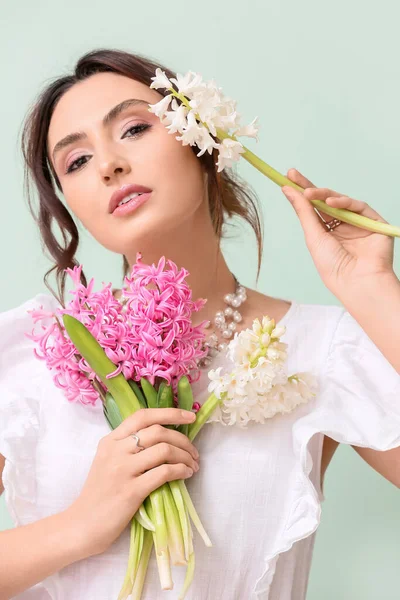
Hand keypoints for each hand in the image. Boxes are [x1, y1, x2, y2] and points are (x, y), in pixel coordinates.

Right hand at [66, 408, 198, 556]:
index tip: (190, 416)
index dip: (170, 412)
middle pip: (158, 431)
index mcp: (110, 440)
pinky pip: (164, 472)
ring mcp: (123, 470)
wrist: (81, 525)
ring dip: (185, 456)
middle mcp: (116, 450)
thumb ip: (127, 446)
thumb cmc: (99, 494)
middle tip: (194, 452)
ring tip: (192, 465)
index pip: (143, 415)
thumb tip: (162, 437)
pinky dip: (180, 470)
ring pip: (164, 449)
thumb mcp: (107, 461)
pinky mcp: (131, 491)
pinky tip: (185, 475)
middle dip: (183, 439)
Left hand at [281, 169, 394, 296]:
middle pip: (324, 201)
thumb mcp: (313, 237)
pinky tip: (332, 202)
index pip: (313, 208)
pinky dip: (345, 202)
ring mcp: (358, 223)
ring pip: (340, 201)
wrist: (357, 282)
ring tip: (309, 193)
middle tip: (293, 174)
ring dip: (324, 194)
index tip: (287, 178)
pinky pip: (359, 206)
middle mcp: (342, 226)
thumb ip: (304, 211)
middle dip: (309, 187)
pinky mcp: (373, 222)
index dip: (301, 193)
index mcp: (326, 233)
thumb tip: (288, 190)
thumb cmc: (333, 267)